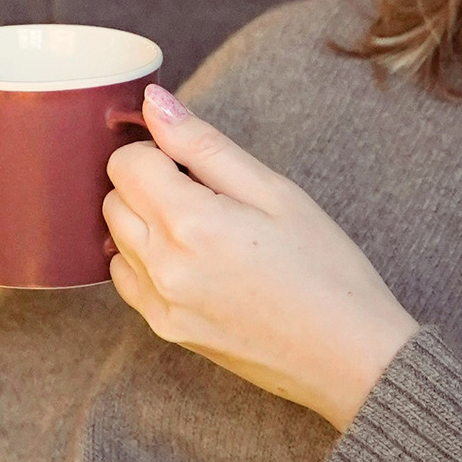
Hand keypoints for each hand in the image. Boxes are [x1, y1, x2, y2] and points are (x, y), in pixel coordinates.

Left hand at [102, 82, 416, 431]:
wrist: (350, 358)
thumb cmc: (327, 270)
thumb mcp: (275, 191)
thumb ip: (204, 144)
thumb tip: (153, 103)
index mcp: (190, 222)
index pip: (125, 162)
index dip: (158, 151)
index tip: (195, 164)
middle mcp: (162, 267)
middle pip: (112, 198)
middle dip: (146, 183)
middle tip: (206, 194)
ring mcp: (160, 305)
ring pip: (114, 239)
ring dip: (143, 223)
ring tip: (204, 230)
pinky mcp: (166, 331)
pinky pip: (127, 281)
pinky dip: (144, 261)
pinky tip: (192, 262)